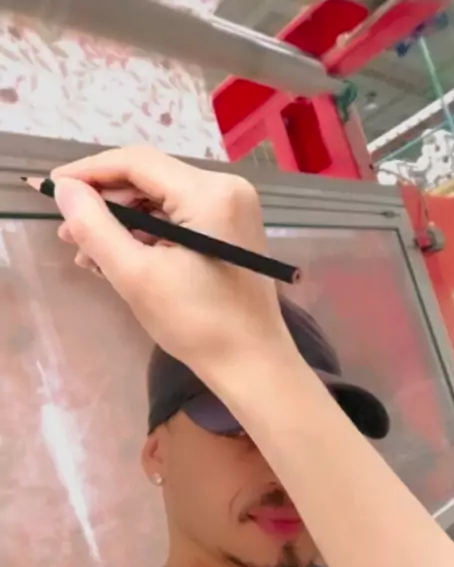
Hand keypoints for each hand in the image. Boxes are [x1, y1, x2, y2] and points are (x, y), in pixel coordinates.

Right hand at [51, 147, 291, 380]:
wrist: (252, 365)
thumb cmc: (197, 324)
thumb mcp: (136, 276)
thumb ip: (95, 228)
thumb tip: (65, 190)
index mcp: (210, 193)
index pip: (136, 162)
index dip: (88, 172)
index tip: (50, 189)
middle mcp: (227, 188)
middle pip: (149, 179)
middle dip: (104, 204)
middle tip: (67, 234)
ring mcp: (232, 209)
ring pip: (161, 202)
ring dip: (122, 224)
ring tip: (87, 255)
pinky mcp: (231, 231)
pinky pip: (178, 220)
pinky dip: (147, 236)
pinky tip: (119, 260)